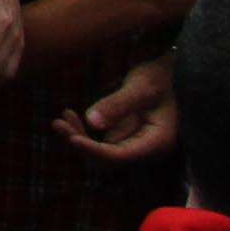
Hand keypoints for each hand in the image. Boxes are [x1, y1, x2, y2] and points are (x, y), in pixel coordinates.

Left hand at [57, 54, 183, 163]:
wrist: (172, 72)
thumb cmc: (162, 77)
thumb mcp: (141, 87)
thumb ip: (118, 104)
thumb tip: (92, 122)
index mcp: (157, 142)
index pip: (121, 156)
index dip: (94, 150)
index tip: (72, 139)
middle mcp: (146, 147)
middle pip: (108, 158)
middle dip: (82, 144)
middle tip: (58, 125)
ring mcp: (135, 142)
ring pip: (101, 151)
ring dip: (78, 137)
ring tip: (59, 120)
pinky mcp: (125, 134)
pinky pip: (101, 139)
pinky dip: (84, 129)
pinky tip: (68, 114)